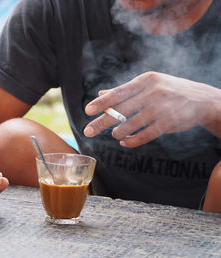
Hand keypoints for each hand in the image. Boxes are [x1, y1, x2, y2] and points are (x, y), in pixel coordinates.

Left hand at [83, 71, 220, 147]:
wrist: (203, 100)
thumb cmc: (170, 91)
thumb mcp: (149, 84)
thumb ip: (125, 90)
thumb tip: (101, 93)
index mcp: (145, 80)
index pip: (118, 92)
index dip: (102, 103)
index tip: (88, 110)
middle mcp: (152, 92)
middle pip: (121, 110)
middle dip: (102, 122)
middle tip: (88, 131)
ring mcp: (161, 108)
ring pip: (131, 124)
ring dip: (118, 133)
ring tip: (115, 135)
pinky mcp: (169, 123)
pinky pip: (144, 135)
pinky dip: (132, 141)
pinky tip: (125, 142)